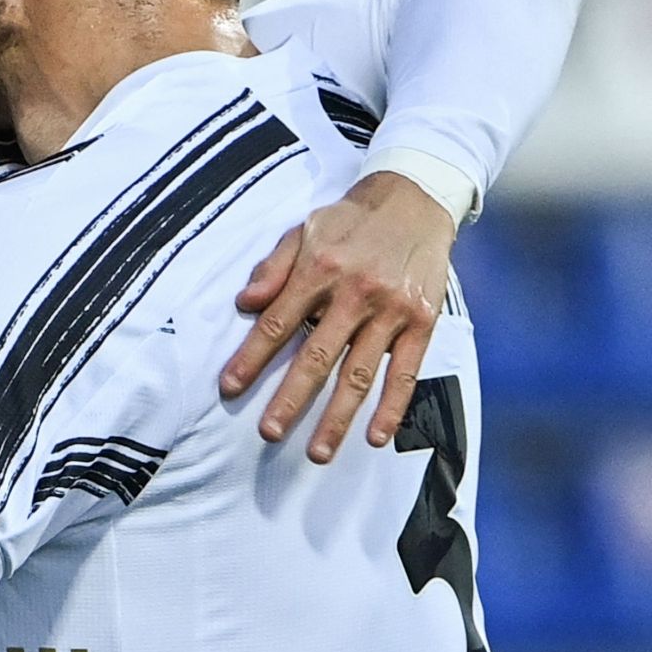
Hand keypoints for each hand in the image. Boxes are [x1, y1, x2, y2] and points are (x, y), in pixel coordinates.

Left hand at [218, 171, 454, 462]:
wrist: (415, 199)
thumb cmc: (350, 219)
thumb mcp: (304, 229)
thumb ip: (273, 267)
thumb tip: (244, 303)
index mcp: (319, 269)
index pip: (277, 322)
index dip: (251, 358)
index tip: (230, 387)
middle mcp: (354, 293)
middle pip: (317, 356)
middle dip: (291, 398)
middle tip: (270, 432)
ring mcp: (391, 310)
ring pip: (359, 374)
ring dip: (338, 417)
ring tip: (318, 451)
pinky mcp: (422, 322)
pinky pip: (405, 372)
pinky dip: (392, 407)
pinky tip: (376, 436)